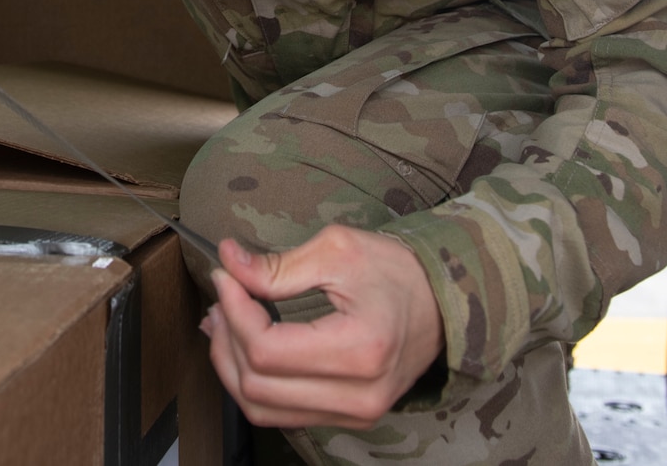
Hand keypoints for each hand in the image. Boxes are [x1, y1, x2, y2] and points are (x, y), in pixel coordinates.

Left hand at [199, 228, 443, 429]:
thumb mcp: (338, 251)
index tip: (226, 278)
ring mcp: (356, 413)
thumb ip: (278, 266)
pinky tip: (242, 348)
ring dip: (231, 366)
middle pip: (258, 385)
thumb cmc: (397, 272)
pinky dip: (252, 384)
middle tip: (222, 298)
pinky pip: (281, 414)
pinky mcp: (350, 416)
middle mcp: (360, 395)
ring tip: (223, 322)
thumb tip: (228, 262)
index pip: (267, 349)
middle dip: (227, 338)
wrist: (444, 302)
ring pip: (262, 408)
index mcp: (361, 350)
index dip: (234, 312)